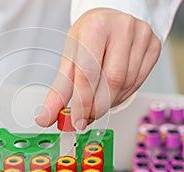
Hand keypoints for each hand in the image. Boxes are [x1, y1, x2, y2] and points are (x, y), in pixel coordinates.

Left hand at [36, 8, 160, 129]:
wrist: (107, 22)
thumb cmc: (87, 38)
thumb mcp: (69, 58)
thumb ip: (59, 91)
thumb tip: (46, 117)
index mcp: (95, 26)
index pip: (89, 72)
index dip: (82, 102)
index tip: (76, 121)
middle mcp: (122, 28)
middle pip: (112, 81)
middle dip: (97, 107)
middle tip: (86, 118)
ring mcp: (142, 36)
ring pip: (127, 85)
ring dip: (109, 103)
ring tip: (96, 103)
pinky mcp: (153, 46)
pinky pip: (138, 83)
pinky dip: (122, 96)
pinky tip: (111, 95)